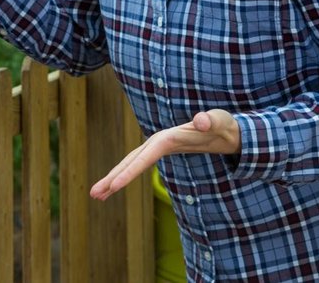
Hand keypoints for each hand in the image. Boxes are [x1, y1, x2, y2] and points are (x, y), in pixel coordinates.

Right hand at [90, 109, 239, 200]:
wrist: (225, 128)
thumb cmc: (223, 125)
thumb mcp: (220, 122)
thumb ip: (210, 120)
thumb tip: (201, 121)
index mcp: (166, 138)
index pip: (143, 158)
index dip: (128, 173)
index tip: (114, 187)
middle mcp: (157, 141)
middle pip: (129, 161)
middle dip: (111, 178)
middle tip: (93, 194)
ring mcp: (156, 147)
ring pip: (129, 164)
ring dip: (113, 179)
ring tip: (96, 196)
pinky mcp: (159, 153)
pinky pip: (137, 165)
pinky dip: (124, 176)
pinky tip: (114, 187)